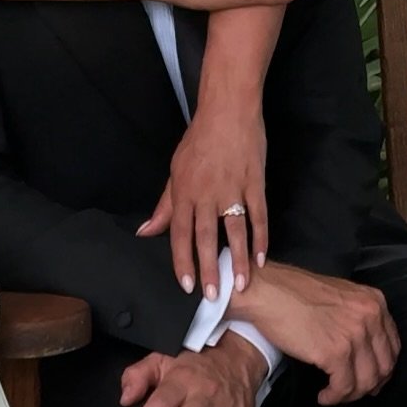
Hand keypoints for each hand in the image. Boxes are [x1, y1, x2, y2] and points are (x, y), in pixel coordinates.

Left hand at [137, 104, 267, 298]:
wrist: (228, 110)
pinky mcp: (255, 183)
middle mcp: (207, 194)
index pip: (180, 234)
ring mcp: (233, 189)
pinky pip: (259, 216)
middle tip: (213, 295)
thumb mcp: (175, 171)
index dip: (182, 261)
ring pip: (235, 231)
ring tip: (241, 285)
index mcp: (185, 193)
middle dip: (209, 268)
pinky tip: (261, 259)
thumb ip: (164, 206)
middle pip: (206, 237)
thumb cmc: (199, 141)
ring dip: (238, 260)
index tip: (187, 285)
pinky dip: (261, 238)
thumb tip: (145, 232)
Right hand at [231, 262, 399, 403]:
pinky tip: (323, 396)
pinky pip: (343, 386)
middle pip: (384, 366)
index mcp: (374, 302)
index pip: (392, 345)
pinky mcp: (335, 352)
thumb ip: (356, 317)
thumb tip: (360, 348)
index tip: (368, 379)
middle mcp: (370, 317)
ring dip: (350, 395)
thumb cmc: (293, 294)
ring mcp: (354, 335)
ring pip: (366, 381)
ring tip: (333, 395)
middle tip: (351, 392)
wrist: (268, 292)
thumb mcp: (339, 297)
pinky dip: (334, 396)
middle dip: (368, 385)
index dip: (381, 369)